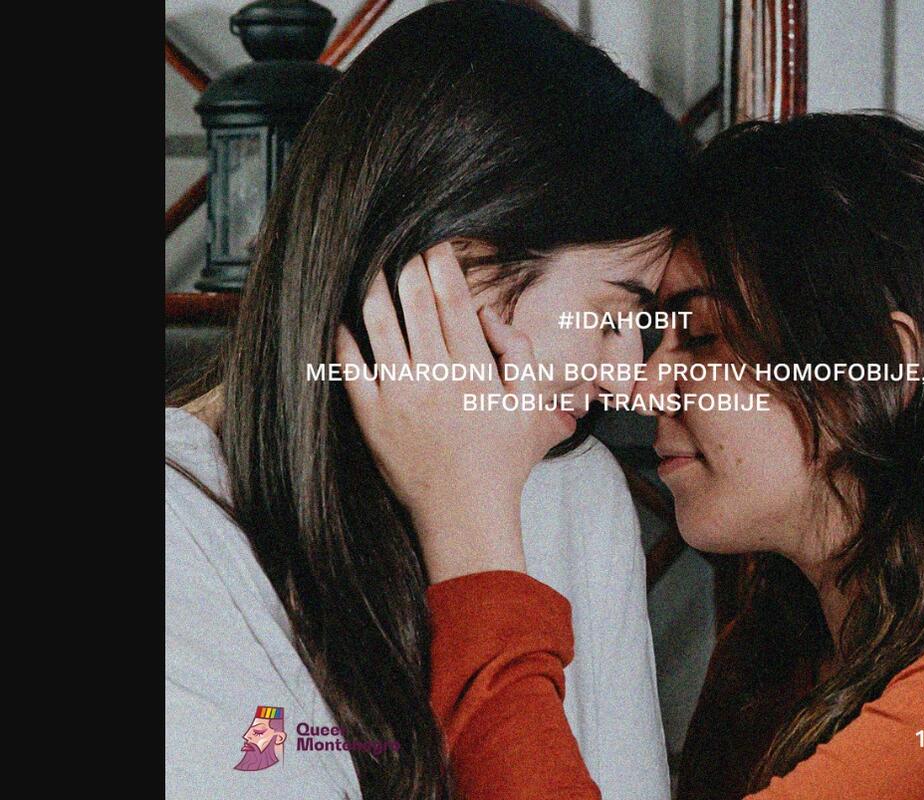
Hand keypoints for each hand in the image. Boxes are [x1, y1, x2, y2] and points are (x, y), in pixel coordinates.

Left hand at [336, 242, 572, 582]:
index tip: (435, 244)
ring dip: (373, 290)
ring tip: (369, 266)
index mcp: (475, 371)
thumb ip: (520, 357)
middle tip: (401, 243)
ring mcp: (400, 397)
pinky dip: (343, 338)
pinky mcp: (372, 418)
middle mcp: (436, 377)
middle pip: (416, 304)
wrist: (465, 514)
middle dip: (408, 266)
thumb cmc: (502, 462)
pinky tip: (341, 316)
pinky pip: (351, 368)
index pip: (455, 303)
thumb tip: (491, 316)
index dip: (443, 266)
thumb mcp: (531, 408)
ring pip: (380, 326)